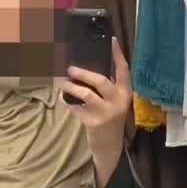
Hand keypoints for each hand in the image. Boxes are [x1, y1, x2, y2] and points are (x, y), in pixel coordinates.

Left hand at [59, 39, 131, 187]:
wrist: (109, 147)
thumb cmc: (109, 120)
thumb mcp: (114, 102)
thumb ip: (107, 88)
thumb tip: (87, 68)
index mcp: (125, 93)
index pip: (124, 70)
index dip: (118, 55)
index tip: (112, 40)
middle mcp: (118, 101)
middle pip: (100, 80)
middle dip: (83, 72)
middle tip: (70, 69)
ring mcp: (106, 112)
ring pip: (86, 93)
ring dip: (71, 87)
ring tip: (62, 84)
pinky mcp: (94, 122)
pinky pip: (76, 108)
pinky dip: (66, 102)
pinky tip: (61, 98)